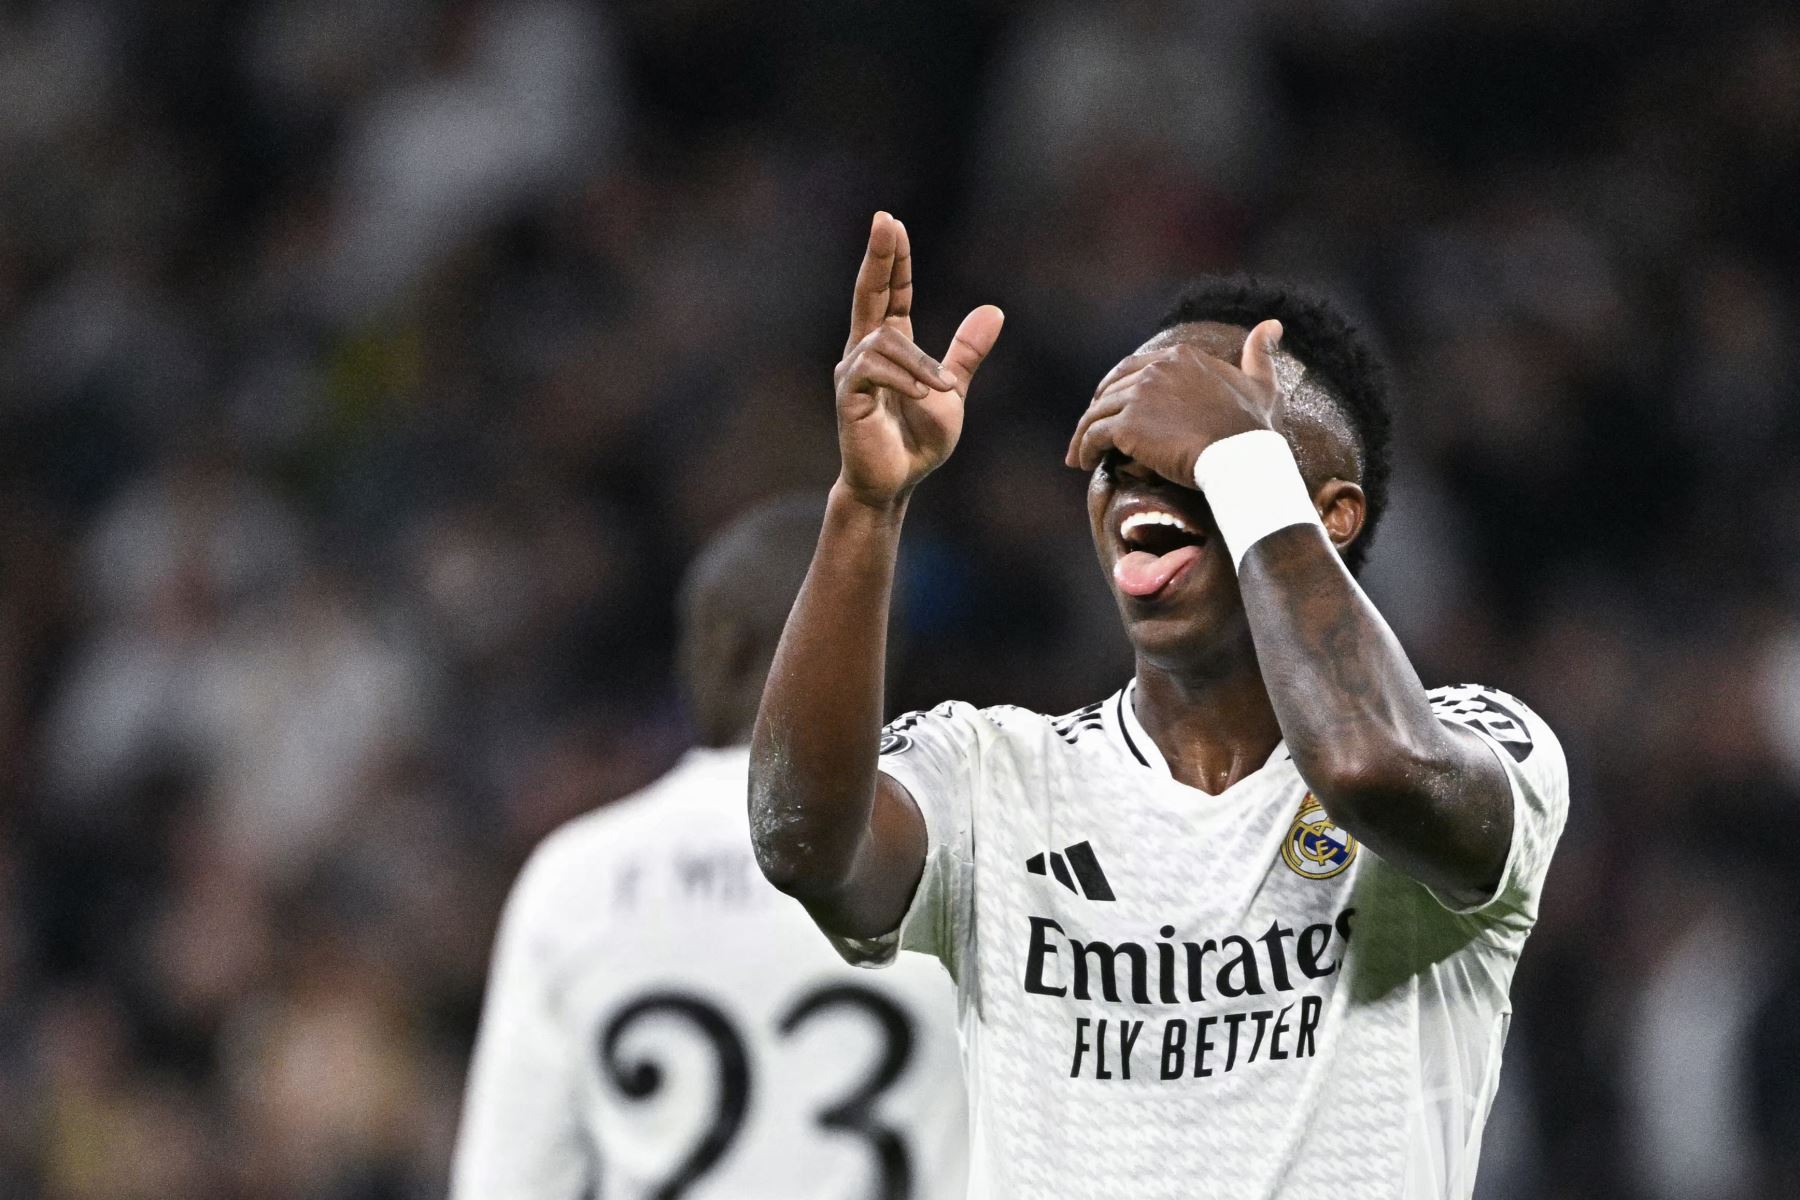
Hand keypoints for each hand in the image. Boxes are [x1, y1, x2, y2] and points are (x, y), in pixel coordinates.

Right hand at [834, 213, 1003, 507]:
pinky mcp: (849, 395)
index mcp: (891, 345)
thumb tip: (994, 310)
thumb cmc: (917, 440)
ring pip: (885, 340)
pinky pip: (874, 369)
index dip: (894, 261)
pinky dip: (904, 378)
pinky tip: (923, 394)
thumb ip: (966, 352)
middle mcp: (866, 350)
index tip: (893, 225)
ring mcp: (854, 371)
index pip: (892, 293)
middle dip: (879, 257)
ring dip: (919, 363)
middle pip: (870, 292)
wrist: (898, 482)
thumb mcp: (952, 389)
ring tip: (942, 390)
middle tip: (884, 220)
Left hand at [1065, 319, 1285, 485]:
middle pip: (1112, 389)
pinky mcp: (1128, 424)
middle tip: (1089, 433)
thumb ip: (1260, 355)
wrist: (1241, 457)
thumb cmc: (1253, 429)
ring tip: (1079, 454)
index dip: (1115, 387)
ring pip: (1098, 412)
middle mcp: (1156, 368)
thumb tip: (1272, 324)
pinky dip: (1084, 448)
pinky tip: (1083, 462)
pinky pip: (1094, 434)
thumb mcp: (1262, 385)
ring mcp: (1139, 395)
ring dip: (1084, 433)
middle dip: (1097, 411)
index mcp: (1180, 356)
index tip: (1108, 405)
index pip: (1132, 367)